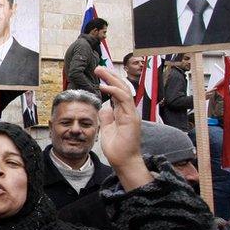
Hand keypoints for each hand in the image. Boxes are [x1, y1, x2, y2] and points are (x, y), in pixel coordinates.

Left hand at [96, 67, 151, 190]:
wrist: (123, 161)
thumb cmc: (117, 147)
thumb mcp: (108, 128)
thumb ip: (107, 116)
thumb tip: (104, 107)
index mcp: (124, 112)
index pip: (118, 92)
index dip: (110, 81)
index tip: (100, 74)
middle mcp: (129, 111)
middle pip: (122, 87)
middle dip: (110, 76)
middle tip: (98, 67)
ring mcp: (131, 114)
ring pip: (124, 89)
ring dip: (111, 78)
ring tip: (100, 71)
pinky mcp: (131, 118)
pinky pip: (123, 99)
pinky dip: (114, 91)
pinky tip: (103, 86)